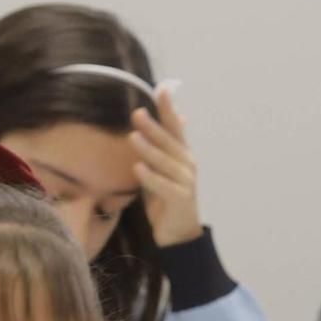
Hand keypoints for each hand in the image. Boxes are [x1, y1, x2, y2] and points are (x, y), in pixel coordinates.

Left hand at [129, 87, 202, 246]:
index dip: (168, 108)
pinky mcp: (181, 198)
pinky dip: (150, 177)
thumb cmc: (166, 197)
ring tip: (132, 137)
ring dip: (148, 149)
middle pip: (169, 141)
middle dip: (153, 126)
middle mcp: (187, 164)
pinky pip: (163, 185)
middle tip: (136, 113)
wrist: (178, 232)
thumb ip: (159, 147)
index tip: (162, 89)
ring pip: (165, 162)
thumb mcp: (161, 169)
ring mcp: (186, 181)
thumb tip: (155, 124)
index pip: (175, 126)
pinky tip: (138, 168)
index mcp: (182, 154)